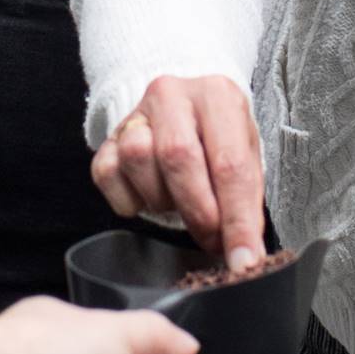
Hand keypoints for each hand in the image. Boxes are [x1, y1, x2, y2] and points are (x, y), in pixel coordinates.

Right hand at [89, 74, 267, 263]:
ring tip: (180, 201)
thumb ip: (245, 202)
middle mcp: (172, 95)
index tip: (243, 258)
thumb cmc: (219, 139)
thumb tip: (245, 253)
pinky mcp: (108, 139)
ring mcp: (135, 114)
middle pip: (178, 156)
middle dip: (198, 211)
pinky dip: (131, 200)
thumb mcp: (246, 158)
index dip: (237, 218)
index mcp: (217, 95)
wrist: (185, 114)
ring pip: (138, 159)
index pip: (229, 162)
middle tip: (212, 238)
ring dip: (163, 198)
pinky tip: (151, 194)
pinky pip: (108, 175)